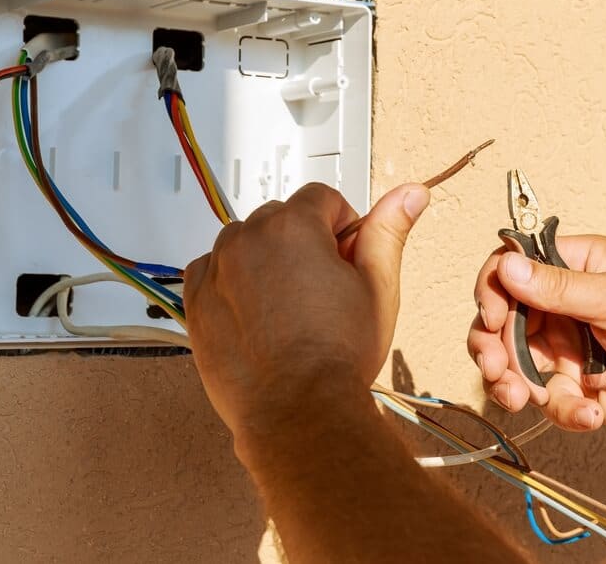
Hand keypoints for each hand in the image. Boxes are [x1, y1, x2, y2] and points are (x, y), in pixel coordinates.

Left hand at [184, 182, 429, 458]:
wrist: (297, 411)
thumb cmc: (337, 355)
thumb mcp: (378, 286)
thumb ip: (388, 231)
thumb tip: (410, 194)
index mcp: (293, 226)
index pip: (322, 198)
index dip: (342, 227)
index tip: (346, 260)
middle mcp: (248, 239)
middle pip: (281, 218)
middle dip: (304, 243)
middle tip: (323, 290)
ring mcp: (216, 269)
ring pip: (246, 243)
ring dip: (266, 261)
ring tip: (290, 308)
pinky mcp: (195, 301)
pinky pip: (213, 271)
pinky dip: (233, 283)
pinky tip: (259, 316)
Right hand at [468, 235, 605, 432]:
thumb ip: (557, 288)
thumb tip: (506, 265)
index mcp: (573, 267)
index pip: (512, 269)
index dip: (493, 291)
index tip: (490, 316)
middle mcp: (562, 306)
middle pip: (502, 322)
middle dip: (492, 348)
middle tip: (495, 369)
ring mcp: (567, 348)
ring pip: (516, 365)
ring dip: (513, 384)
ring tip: (522, 398)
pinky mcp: (576, 388)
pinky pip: (549, 400)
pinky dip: (564, 409)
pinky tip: (590, 412)